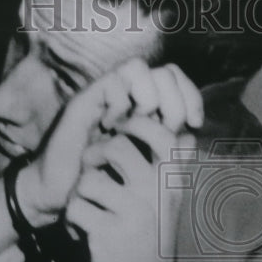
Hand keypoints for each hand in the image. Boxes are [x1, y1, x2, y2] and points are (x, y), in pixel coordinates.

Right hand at [17, 59, 202, 227]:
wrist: (65, 193)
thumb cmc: (106, 184)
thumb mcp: (147, 169)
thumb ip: (169, 151)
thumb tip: (193, 135)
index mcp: (146, 108)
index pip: (177, 80)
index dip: (192, 96)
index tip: (196, 125)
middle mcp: (128, 96)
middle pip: (164, 70)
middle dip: (176, 98)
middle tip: (170, 128)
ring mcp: (106, 96)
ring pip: (139, 68)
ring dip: (150, 96)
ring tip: (144, 124)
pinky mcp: (85, 100)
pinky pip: (113, 82)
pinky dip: (120, 104)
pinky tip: (113, 127)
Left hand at [65, 115, 193, 261]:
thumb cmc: (150, 243)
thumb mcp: (167, 205)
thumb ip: (171, 169)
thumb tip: (184, 133)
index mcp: (172, 184)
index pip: (163, 134)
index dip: (137, 123)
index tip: (120, 132)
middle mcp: (156, 195)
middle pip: (116, 147)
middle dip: (95, 156)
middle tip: (92, 172)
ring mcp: (132, 214)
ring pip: (89, 179)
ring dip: (80, 194)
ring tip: (88, 210)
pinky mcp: (107, 234)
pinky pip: (75, 207)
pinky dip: (72, 221)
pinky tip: (83, 233)